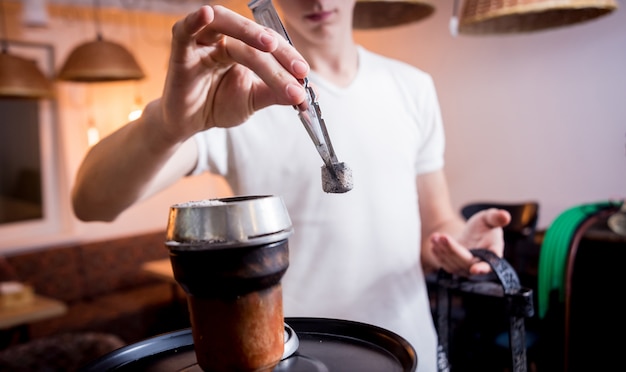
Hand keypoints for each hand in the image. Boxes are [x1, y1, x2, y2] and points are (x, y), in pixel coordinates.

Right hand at [158, 6, 309, 141]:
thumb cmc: (218, 105)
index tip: (306, 77)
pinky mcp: (180, 51)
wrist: (189, 124)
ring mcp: (203, 42)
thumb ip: (277, 93)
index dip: (289, 59)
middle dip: (279, 53)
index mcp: (245, 48)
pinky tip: (207, 14)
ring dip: (248, 32)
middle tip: (298, 71)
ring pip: (225, 25)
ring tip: (269, 44)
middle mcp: (225, 39)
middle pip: (254, 38)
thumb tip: (309, 94)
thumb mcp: (254, 100)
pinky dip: (194, 20)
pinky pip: (185, 30)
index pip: (271, 46)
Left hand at [429, 208, 510, 275]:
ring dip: (443, 251)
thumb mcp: (489, 218)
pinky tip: (434, 242)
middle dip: (453, 250)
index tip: (475, 270)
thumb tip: (505, 216)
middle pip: (466, 262)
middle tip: (443, 237)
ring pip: (454, 264)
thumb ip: (496, 218)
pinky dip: (438, 254)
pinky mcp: (455, 268)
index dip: (484, 268)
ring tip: (435, 237)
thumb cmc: (483, 226)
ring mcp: (467, 268)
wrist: (471, 235)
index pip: (491, 264)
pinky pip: (445, 264)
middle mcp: (481, 264)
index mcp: (494, 253)